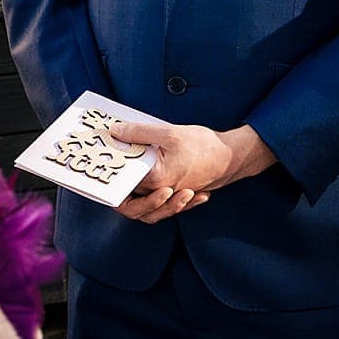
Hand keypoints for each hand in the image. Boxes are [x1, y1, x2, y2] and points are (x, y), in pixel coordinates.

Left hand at [109, 122, 274, 224]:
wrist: (235, 156)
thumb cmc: (205, 145)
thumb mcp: (169, 133)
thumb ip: (139, 133)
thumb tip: (115, 131)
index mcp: (158, 179)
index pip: (126, 189)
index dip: (112, 181)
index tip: (103, 168)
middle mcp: (166, 192)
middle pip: (135, 204)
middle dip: (121, 192)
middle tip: (113, 173)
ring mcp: (175, 195)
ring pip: (150, 207)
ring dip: (139, 196)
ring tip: (130, 177)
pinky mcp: (182, 192)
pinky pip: (165, 202)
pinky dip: (155, 196)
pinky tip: (151, 182)